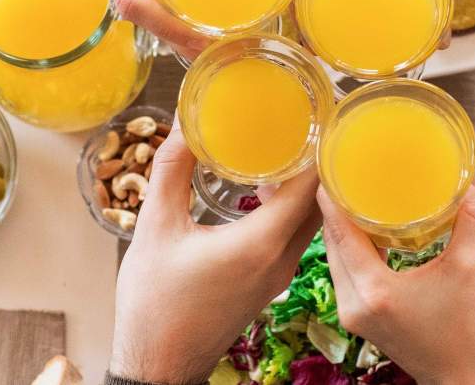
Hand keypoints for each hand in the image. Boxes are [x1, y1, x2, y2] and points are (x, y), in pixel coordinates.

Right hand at [72, 0, 214, 56]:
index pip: (134, 0)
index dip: (169, 27)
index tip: (207, 39)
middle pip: (139, 15)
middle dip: (179, 37)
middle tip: (228, 45)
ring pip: (138, 8)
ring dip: (172, 26)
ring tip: (218, 36)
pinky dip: (164, 7)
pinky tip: (195, 13)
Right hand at [110, 123, 320, 382]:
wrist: (159, 364)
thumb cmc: (154, 302)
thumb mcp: (155, 228)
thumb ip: (171, 170)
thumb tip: (186, 124)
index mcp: (262, 243)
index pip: (312, 187)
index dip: (319, 148)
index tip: (317, 115)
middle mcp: (282, 259)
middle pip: (320, 203)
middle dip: (317, 162)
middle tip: (306, 122)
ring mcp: (279, 275)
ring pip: (309, 222)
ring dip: (305, 187)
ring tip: (288, 146)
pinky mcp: (269, 283)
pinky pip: (296, 237)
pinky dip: (292, 209)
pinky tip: (268, 187)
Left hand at [318, 182, 474, 384]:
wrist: (461, 378)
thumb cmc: (466, 330)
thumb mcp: (469, 269)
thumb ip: (470, 220)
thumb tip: (474, 178)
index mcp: (375, 290)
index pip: (339, 234)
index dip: (331, 199)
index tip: (329, 167)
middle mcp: (354, 303)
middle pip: (331, 244)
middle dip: (334, 208)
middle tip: (342, 173)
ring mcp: (351, 314)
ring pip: (334, 260)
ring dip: (339, 230)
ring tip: (351, 195)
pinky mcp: (356, 319)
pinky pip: (343, 274)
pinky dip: (348, 250)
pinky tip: (362, 230)